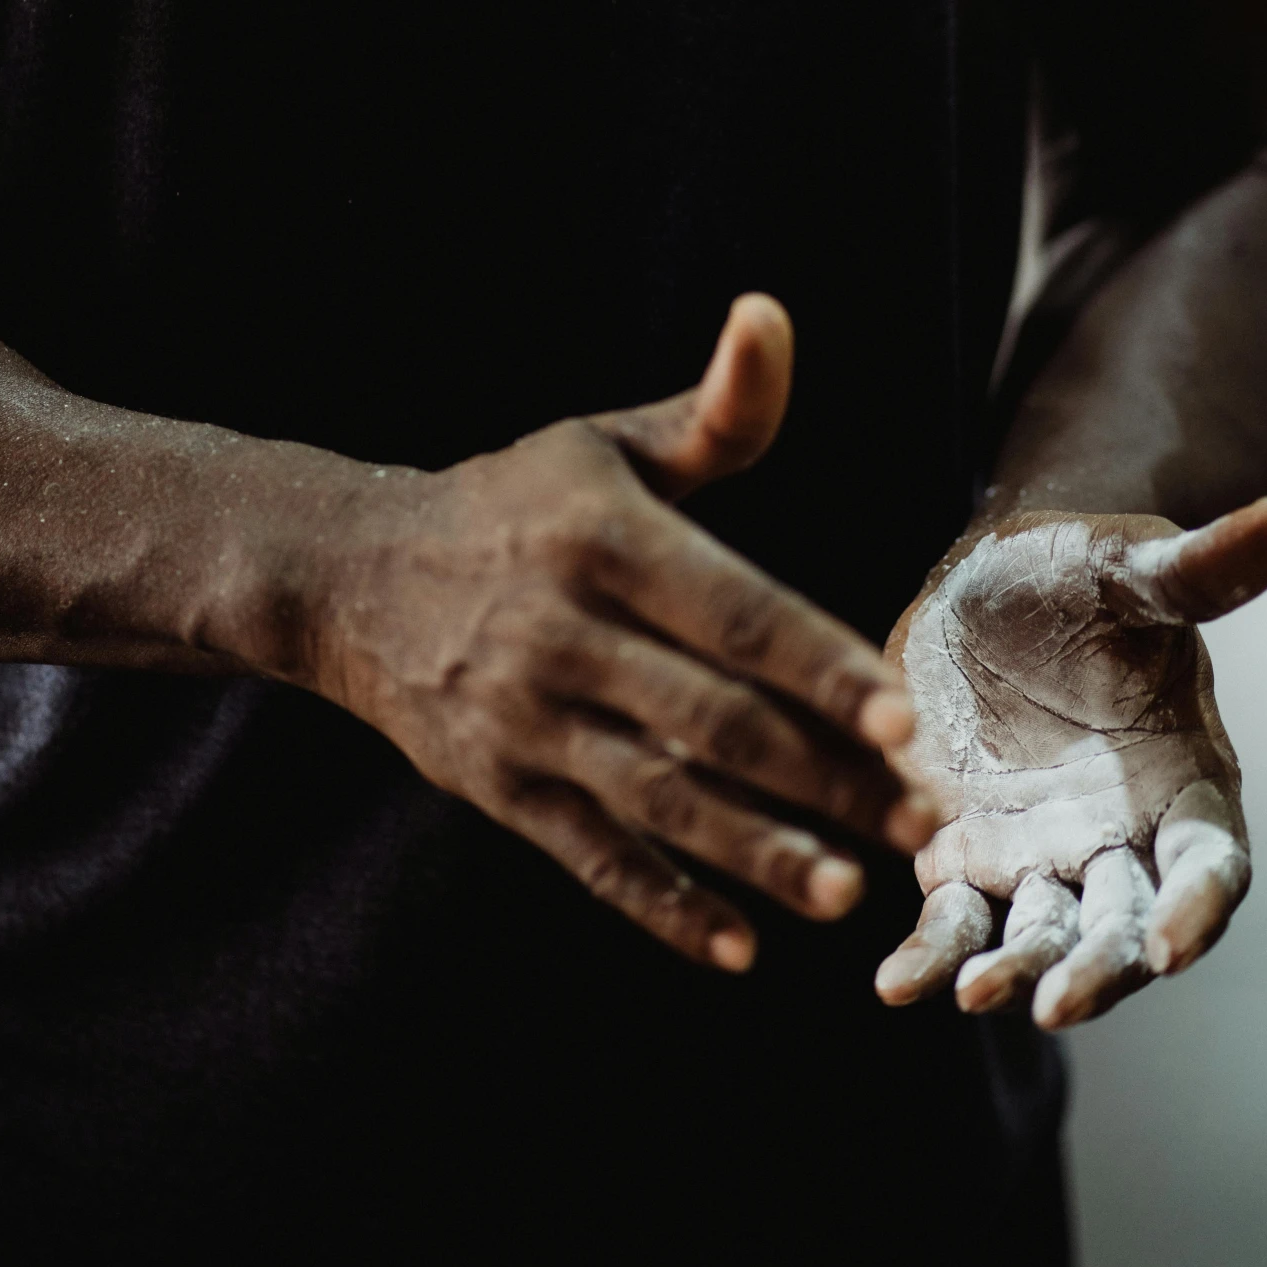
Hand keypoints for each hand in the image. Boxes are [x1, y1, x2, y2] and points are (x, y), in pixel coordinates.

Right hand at [308, 297, 927, 970]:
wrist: (347, 576)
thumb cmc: (514, 505)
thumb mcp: (602, 446)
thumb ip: (713, 413)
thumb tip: (773, 317)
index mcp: (599, 540)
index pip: (729, 612)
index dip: (819, 668)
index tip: (906, 722)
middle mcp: (558, 633)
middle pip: (708, 719)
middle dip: (820, 777)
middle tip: (919, 823)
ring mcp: (521, 721)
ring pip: (656, 799)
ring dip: (755, 852)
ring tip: (847, 893)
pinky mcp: (496, 789)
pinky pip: (589, 859)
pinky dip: (661, 906)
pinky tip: (738, 949)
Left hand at [872, 500, 1266, 1027]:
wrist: (992, 582)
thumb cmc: (1083, 571)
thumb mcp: (1133, 565)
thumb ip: (1201, 569)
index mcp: (1186, 779)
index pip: (1210, 863)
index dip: (1196, 909)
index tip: (1170, 947)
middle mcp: (1123, 835)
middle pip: (1124, 927)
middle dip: (1096, 971)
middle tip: (1055, 1003)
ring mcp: (1045, 853)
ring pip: (1038, 936)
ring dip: (1009, 971)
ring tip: (970, 994)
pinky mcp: (968, 851)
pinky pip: (954, 917)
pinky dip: (931, 953)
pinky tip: (895, 982)